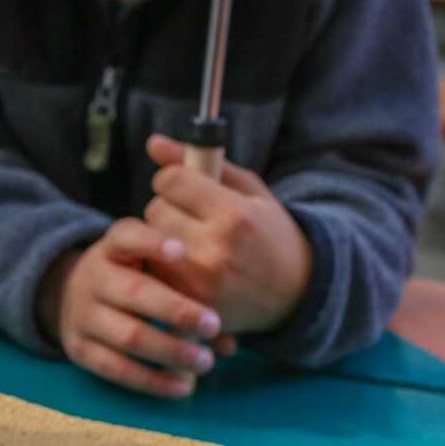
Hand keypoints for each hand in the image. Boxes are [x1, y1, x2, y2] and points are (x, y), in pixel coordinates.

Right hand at [37, 218, 225, 398]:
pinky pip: (116, 369)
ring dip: (172, 351)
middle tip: (213, 325)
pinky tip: (184, 386)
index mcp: (111, 249)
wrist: (71, 296)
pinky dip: (152, 380)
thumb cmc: (132, 278)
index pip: (125, 236)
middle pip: (134, 292)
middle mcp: (93, 278)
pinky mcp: (79, 349)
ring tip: (205, 361)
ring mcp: (82, 315)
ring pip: (129, 336)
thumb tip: (229, 341)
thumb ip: (185, 288)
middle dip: (178, 311)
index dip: (151, 242)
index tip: (182, 250)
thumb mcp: (148, 268)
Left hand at [143, 135, 312, 334]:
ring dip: (161, 235)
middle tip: (191, 216)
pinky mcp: (188, 303)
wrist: (294, 292)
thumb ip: (202, 161)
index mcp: (234, 214)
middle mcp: (215, 248)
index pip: (171, 181)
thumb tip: (153, 142)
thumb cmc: (269, 232)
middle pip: (155, 209)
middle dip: (168, 207)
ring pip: (149, 241)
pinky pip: (153, 270)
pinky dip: (162, 264)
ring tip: (189, 240)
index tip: (184, 186)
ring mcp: (199, 281)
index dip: (174, 179)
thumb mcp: (248, 190)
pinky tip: (185, 264)